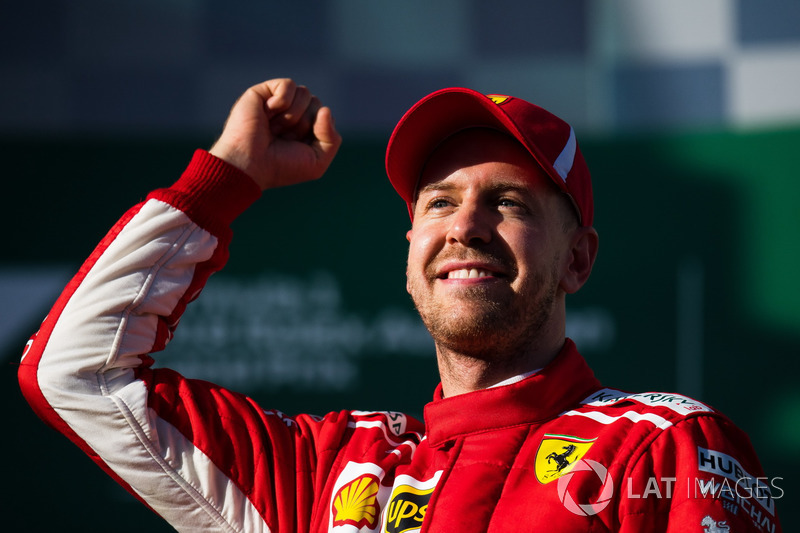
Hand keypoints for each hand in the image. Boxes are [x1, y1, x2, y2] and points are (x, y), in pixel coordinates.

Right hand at [209, 78, 341, 190]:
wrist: (250, 164)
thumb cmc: (281, 167)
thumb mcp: (317, 161)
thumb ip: (332, 138)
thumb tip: (325, 109)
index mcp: (304, 128)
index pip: (325, 115)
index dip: (317, 132)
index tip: (297, 147)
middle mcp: (291, 113)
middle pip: (316, 102)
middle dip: (304, 124)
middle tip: (284, 138)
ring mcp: (277, 102)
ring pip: (305, 93)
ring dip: (292, 116)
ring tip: (273, 128)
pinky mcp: (263, 92)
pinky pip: (288, 84)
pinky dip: (282, 101)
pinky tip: (267, 113)